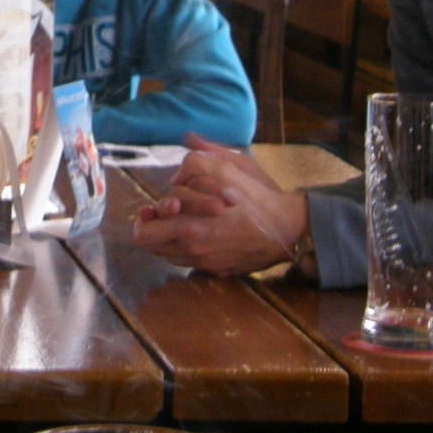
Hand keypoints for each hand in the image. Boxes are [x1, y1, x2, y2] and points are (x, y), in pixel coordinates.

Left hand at [131, 136, 305, 274]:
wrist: (290, 227)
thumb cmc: (259, 197)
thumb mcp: (230, 169)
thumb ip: (197, 163)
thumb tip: (175, 173)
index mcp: (191, 230)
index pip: (143, 235)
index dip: (145, 218)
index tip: (156, 207)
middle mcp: (195, 253)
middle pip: (152, 247)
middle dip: (155, 226)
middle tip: (169, 212)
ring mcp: (207, 264)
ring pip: (169, 254)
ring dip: (171, 236)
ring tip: (187, 218)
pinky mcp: (219, 270)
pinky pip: (190, 261)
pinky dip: (189, 246)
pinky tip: (204, 229)